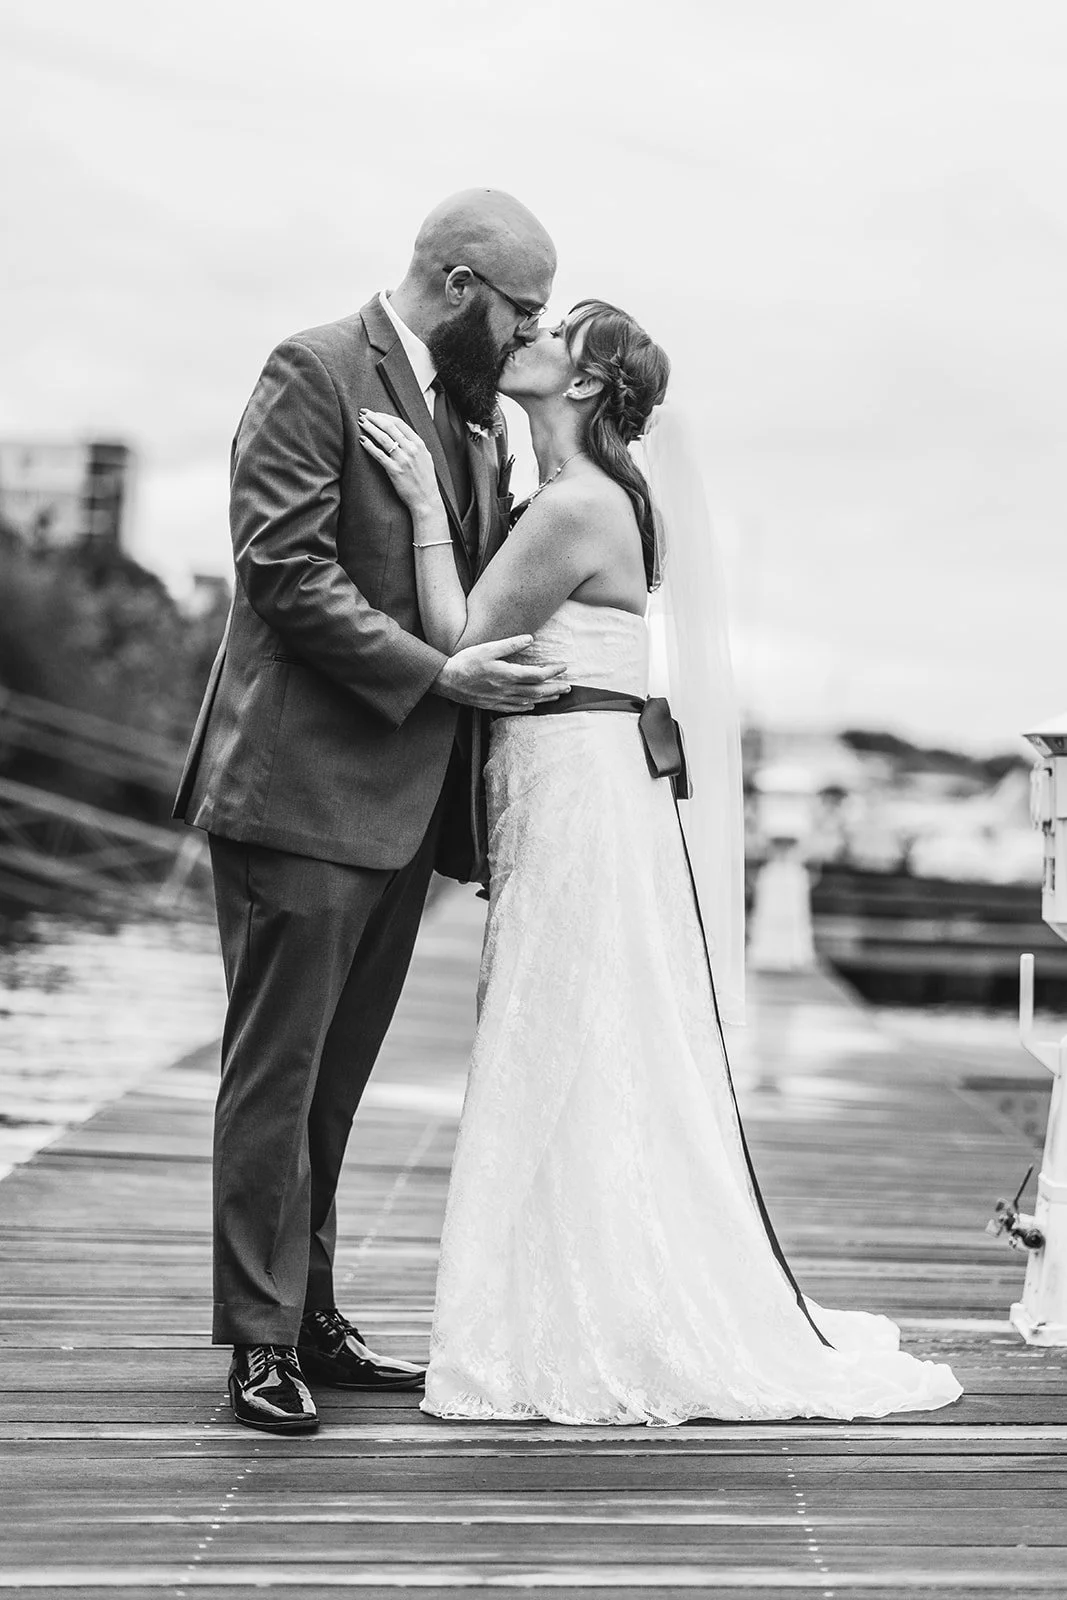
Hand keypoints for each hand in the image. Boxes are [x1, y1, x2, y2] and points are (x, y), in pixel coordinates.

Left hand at [358, 411, 438, 514]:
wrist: (426, 500)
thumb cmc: (426, 480)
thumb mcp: (426, 458)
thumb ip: (416, 446)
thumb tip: (405, 436)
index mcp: (419, 444)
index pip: (399, 423)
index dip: (385, 416)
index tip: (375, 413)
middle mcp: (411, 449)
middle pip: (389, 427)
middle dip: (374, 418)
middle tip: (364, 413)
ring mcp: (402, 459)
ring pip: (383, 438)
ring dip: (370, 428)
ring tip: (361, 422)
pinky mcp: (394, 470)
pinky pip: (379, 454)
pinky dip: (369, 445)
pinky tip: (362, 440)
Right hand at [433, 637, 570, 712]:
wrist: (446, 681)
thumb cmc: (466, 662)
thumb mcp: (488, 648)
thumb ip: (510, 644)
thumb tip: (530, 639)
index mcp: (507, 674)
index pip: (537, 675)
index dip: (553, 671)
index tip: (563, 667)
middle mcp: (506, 689)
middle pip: (537, 691)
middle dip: (555, 688)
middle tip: (569, 687)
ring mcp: (500, 699)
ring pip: (529, 701)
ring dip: (545, 698)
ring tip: (556, 695)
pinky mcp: (493, 704)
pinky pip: (515, 708)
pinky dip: (528, 706)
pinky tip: (533, 704)